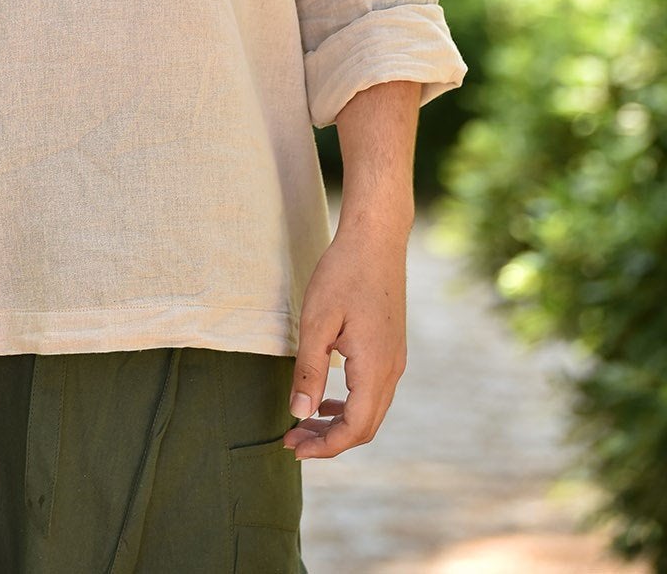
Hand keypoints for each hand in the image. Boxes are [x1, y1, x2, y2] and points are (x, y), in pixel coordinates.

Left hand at [282, 219, 407, 459]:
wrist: (377, 239)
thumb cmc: (344, 273)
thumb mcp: (317, 321)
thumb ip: (309, 371)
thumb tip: (299, 414)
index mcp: (375, 369)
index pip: (354, 429)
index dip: (324, 447)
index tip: (294, 449)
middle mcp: (391, 370)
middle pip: (364, 426)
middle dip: (329, 441)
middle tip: (292, 440)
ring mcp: (395, 359)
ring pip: (370, 410)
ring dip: (338, 424)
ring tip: (303, 423)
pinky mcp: (391, 348)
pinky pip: (373, 391)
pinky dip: (349, 404)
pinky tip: (326, 399)